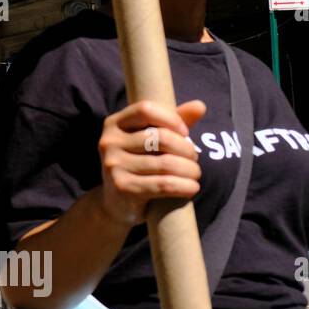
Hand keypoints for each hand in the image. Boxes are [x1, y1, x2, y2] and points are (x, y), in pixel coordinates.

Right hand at [97, 99, 205, 226]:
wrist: (116, 203)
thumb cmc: (139, 164)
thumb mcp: (151, 140)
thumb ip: (173, 121)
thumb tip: (200, 105)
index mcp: (114, 124)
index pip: (145, 109)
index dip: (171, 118)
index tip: (184, 133)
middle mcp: (109, 142)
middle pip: (160, 137)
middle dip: (186, 149)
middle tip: (194, 159)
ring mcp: (113, 165)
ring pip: (166, 163)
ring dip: (190, 170)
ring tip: (195, 174)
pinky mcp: (123, 188)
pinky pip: (164, 184)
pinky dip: (185, 186)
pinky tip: (192, 187)